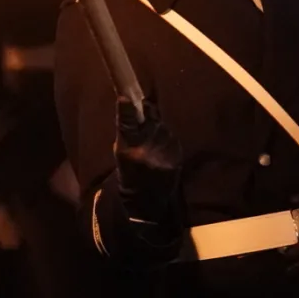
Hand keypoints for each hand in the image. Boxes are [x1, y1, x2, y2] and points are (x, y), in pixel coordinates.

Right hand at [113, 98, 181, 225]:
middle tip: (143, 110)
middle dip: (147, 112)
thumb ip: (126, 131)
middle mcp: (148, 149)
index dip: (126, 109)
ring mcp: (165, 153)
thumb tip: (129, 106)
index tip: (124, 97)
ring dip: (158, 125)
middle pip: (150, 120)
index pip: (126, 123)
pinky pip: (172, 137)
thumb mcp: (120, 153)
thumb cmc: (129, 174)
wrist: (147, 200)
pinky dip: (167, 137)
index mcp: (129, 150)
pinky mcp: (178, 156)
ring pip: (163, 126)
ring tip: (153, 135)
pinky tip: (162, 145)